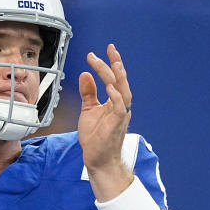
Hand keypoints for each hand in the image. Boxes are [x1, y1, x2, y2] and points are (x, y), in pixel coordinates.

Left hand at [78, 44, 131, 171]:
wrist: (97, 159)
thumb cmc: (95, 138)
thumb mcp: (88, 110)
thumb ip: (88, 93)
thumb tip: (85, 74)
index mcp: (114, 102)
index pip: (114, 79)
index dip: (110, 64)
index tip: (104, 50)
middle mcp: (120, 106)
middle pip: (120, 81)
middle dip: (116, 64)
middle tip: (110, 49)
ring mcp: (120, 115)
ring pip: (124, 91)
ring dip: (119, 77)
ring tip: (114, 63)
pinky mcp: (117, 124)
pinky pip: (120, 108)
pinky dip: (116, 97)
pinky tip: (110, 87)